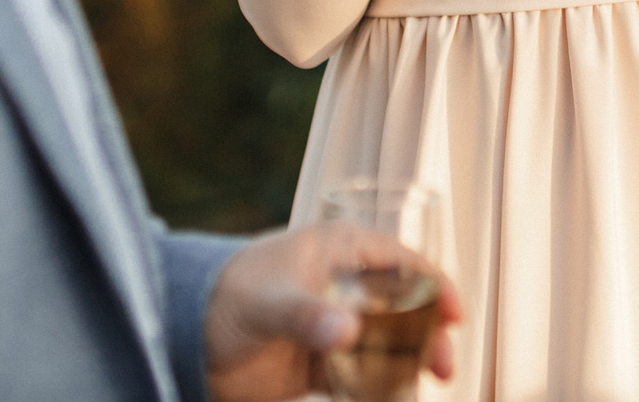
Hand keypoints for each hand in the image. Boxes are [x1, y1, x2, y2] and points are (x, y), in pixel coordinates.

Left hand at [203, 223, 459, 401]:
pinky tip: (387, 399)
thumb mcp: (267, 301)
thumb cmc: (224, 296)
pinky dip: (378, 388)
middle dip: (428, 335)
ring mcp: (336, 326)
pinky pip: (362, 376)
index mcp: (339, 251)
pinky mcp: (322, 363)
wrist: (183, 335)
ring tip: (418, 387)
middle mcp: (345, 286)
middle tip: (441, 365)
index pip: (402, 260)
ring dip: (408, 364)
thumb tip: (348, 331)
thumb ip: (306, 314)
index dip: (435, 283)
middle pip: (405, 307)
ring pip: (389, 344)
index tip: (454, 313)